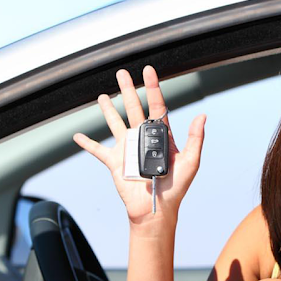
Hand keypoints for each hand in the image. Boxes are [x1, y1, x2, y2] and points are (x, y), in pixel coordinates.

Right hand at [73, 65, 205, 225]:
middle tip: (122, 73)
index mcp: (161, 136)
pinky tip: (78, 136)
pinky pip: (98, 150)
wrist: (156, 209)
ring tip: (103, 95)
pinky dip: (87, 143)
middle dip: (128, 90)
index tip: (148, 71)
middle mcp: (143, 138)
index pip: (157, 106)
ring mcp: (128, 149)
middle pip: (134, 108)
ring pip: (115, 123)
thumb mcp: (190, 162)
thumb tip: (202, 116)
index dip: (153, 88)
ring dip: (108, 109)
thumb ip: (195, 139)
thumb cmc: (176, 188)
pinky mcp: (115, 162)